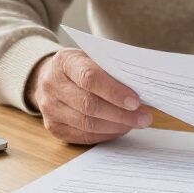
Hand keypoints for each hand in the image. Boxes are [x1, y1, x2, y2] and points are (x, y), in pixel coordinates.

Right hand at [25, 49, 150, 144]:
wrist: (53, 76)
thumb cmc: (83, 65)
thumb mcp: (95, 57)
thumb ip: (113, 68)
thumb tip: (142, 88)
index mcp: (64, 62)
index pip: (90, 78)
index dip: (114, 92)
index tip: (136, 101)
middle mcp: (52, 85)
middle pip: (89, 105)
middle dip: (121, 114)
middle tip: (144, 117)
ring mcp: (49, 108)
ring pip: (86, 124)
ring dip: (116, 126)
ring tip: (136, 123)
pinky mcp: (53, 126)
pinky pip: (83, 136)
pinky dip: (106, 135)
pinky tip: (121, 129)